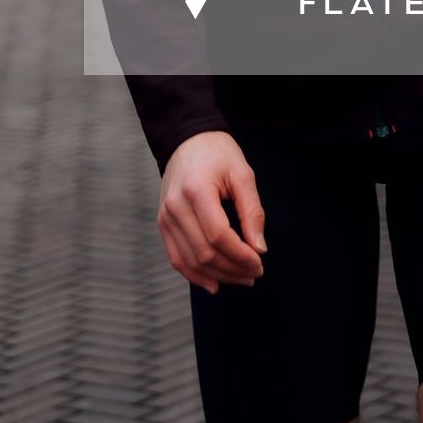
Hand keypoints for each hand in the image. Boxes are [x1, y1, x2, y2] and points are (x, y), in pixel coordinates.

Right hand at [158, 132, 266, 293]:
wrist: (187, 139)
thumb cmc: (217, 153)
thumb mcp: (242, 173)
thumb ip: (252, 211)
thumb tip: (259, 248)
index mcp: (196, 191)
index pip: (219, 235)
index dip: (241, 255)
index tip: (259, 262)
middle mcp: (175, 207)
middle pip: (205, 252)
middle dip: (233, 269)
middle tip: (255, 272)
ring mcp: (165, 217)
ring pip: (191, 261)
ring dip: (218, 276)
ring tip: (241, 278)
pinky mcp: (163, 224)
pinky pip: (177, 258)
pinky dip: (195, 275)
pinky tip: (215, 283)